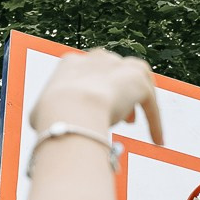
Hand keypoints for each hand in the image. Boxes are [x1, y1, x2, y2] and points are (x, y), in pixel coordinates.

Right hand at [30, 48, 163, 144]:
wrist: (71, 109)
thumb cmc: (52, 117)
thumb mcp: (41, 114)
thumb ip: (47, 116)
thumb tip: (47, 127)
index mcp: (72, 63)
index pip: (88, 72)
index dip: (93, 92)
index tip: (96, 110)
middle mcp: (97, 59)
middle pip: (114, 72)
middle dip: (117, 92)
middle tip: (120, 116)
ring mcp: (119, 67)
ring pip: (137, 79)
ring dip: (139, 98)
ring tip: (136, 121)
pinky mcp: (138, 81)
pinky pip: (151, 102)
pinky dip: (155, 121)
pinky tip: (158, 140)